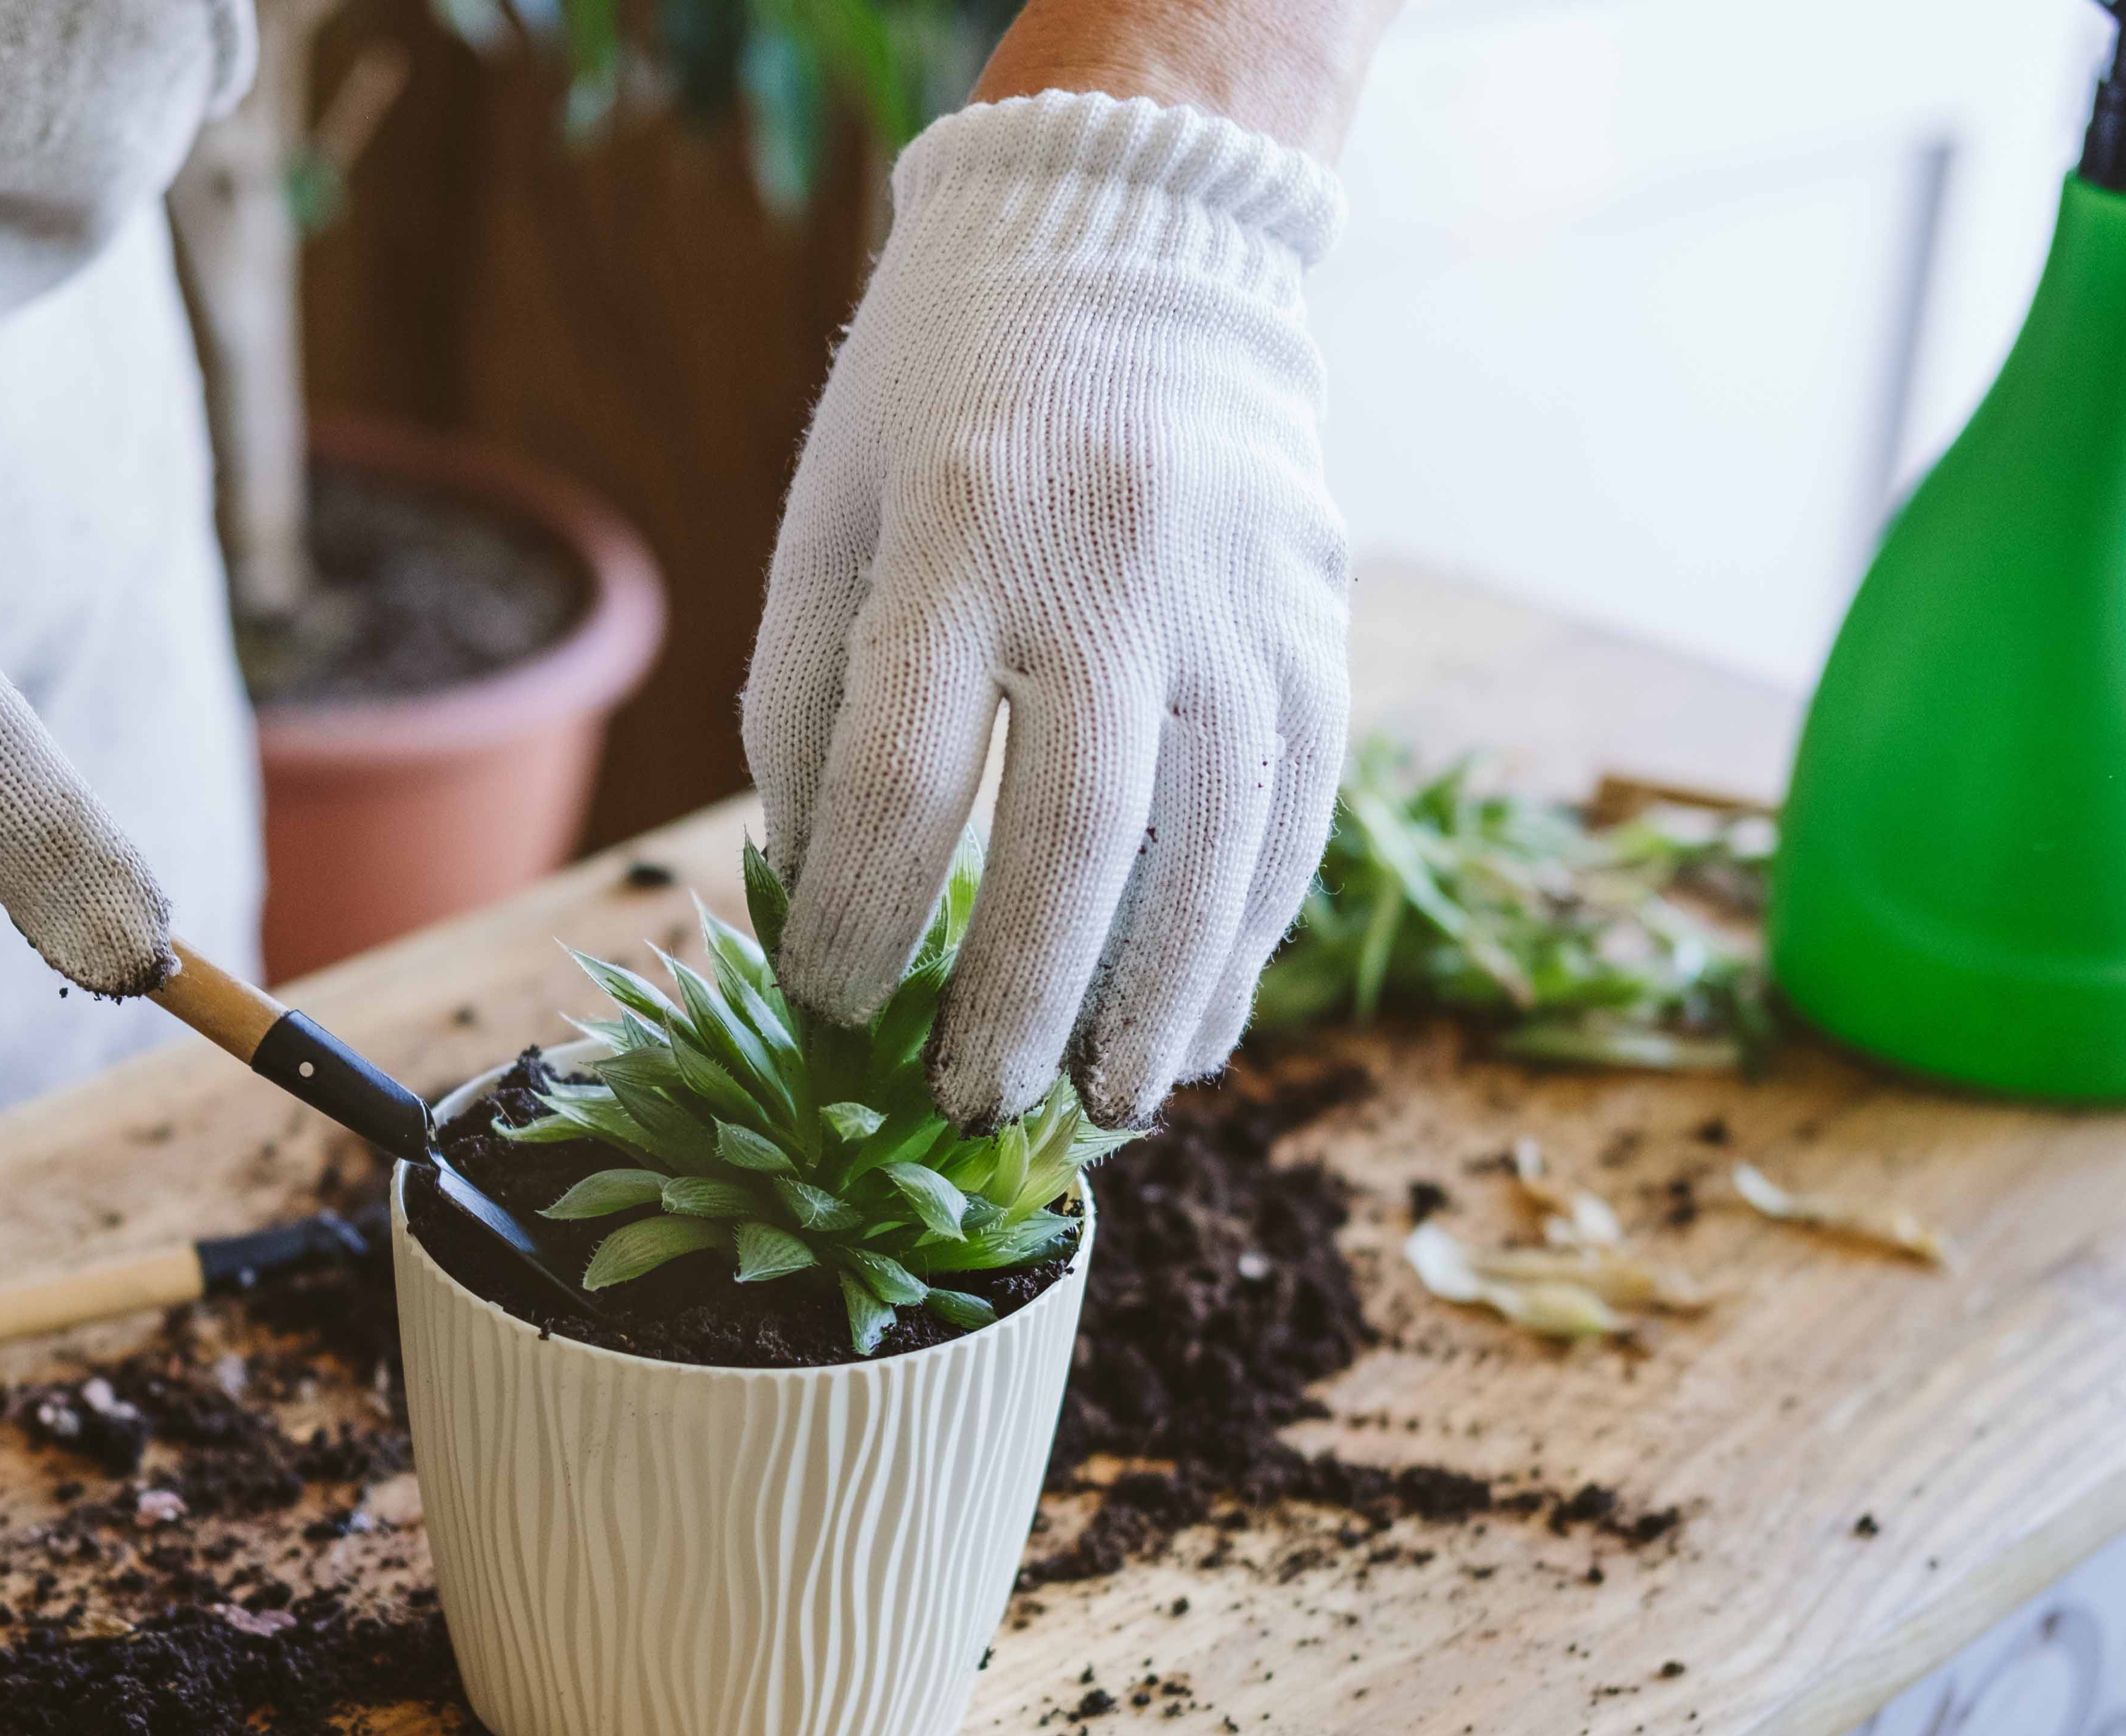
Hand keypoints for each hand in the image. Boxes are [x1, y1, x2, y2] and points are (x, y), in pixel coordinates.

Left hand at [741, 92, 1353, 1129]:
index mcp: (954, 526)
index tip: (826, 1011)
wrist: (1132, 239)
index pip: (898, 772)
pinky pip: (1294, 812)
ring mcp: (1235, 596)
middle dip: (1018, 994)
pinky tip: (1203, 1021)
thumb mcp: (832, 511)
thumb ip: (810, 695)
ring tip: (1107, 1102)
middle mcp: (1110, 563)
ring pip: (1213, 843)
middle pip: (1072, 833)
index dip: (856, 915)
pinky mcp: (1316, 622)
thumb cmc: (942, 395)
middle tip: (972, 1105)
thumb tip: (809, 891)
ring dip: (1159, 998)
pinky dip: (1248, 934)